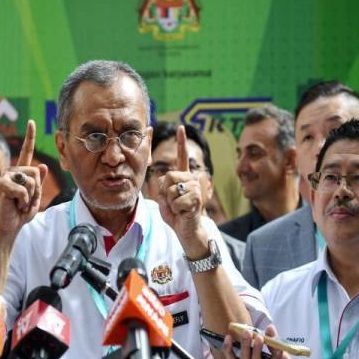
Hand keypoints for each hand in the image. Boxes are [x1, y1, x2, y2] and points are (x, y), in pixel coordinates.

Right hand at [0, 120, 47, 234]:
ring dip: (30, 197)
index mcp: (21, 173)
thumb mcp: (35, 197)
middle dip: (37, 191)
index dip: (29, 137)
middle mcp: (13, 172)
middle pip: (36, 172)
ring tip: (20, 203)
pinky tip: (15, 206)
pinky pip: (23, 190)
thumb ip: (39, 183)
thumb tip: (42, 166)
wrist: (9, 226)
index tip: (31, 122)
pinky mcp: (2, 185)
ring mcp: (6, 177)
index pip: (25, 152)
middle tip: (26, 201)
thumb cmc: (21, 213)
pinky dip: (24, 202)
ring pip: (31, 181)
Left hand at [156, 125, 205, 253]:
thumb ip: (162, 187)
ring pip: (172, 190)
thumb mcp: (164, 199)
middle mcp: (191, 179)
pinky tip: (183, 213)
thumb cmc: (175, 215)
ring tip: (179, 209)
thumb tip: (164, 178)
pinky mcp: (196, 200)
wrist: (187, 231)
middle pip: (169, 176)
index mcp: (183, 177)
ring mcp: (195, 189)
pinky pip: (177, 201)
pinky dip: (176, 210)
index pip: (182, 157)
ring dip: (171, 203)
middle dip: (165, 192)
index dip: (181, 142)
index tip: (181, 127)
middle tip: (173, 203)